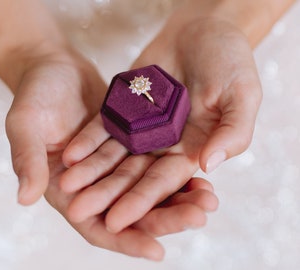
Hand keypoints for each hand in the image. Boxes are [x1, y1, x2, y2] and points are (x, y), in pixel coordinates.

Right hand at [5, 48, 217, 260]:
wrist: (55, 67)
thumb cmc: (34, 95)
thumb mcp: (25, 123)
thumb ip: (28, 159)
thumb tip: (26, 198)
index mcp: (66, 188)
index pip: (96, 225)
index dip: (125, 240)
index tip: (157, 252)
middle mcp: (94, 183)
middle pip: (131, 212)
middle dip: (165, 219)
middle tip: (199, 218)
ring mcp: (114, 165)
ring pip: (148, 190)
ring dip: (178, 197)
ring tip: (209, 199)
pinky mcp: (129, 145)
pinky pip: (153, 164)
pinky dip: (174, 171)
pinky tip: (200, 172)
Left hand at [60, 18, 260, 232]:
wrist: (204, 29)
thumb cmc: (230, 60)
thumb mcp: (243, 95)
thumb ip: (232, 132)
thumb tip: (208, 166)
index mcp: (192, 150)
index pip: (164, 183)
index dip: (141, 203)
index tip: (116, 222)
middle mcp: (165, 145)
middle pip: (132, 175)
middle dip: (107, 194)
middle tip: (79, 212)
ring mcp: (143, 128)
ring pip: (113, 155)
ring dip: (90, 171)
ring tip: (65, 186)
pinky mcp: (126, 109)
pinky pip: (105, 128)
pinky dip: (88, 141)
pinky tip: (69, 154)